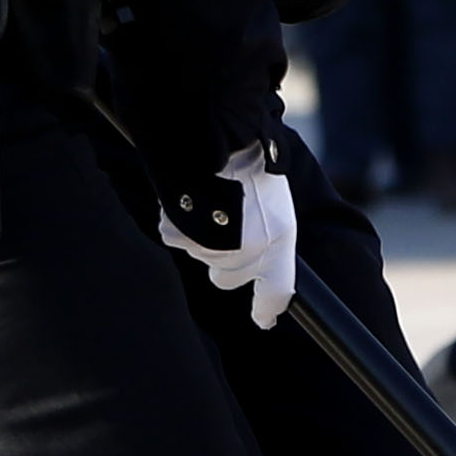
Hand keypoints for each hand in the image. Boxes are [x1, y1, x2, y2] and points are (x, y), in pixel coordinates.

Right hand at [155, 143, 301, 330]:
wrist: (215, 136)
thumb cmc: (249, 169)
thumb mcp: (276, 209)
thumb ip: (272, 252)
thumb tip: (266, 306)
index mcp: (276, 240)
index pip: (276, 290)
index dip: (268, 307)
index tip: (264, 319)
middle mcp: (247, 250)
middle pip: (228, 279)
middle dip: (228, 258)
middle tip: (231, 222)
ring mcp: (212, 245)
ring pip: (204, 258)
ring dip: (206, 237)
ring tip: (214, 202)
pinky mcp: (182, 235)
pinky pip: (178, 240)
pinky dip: (181, 224)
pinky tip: (193, 199)